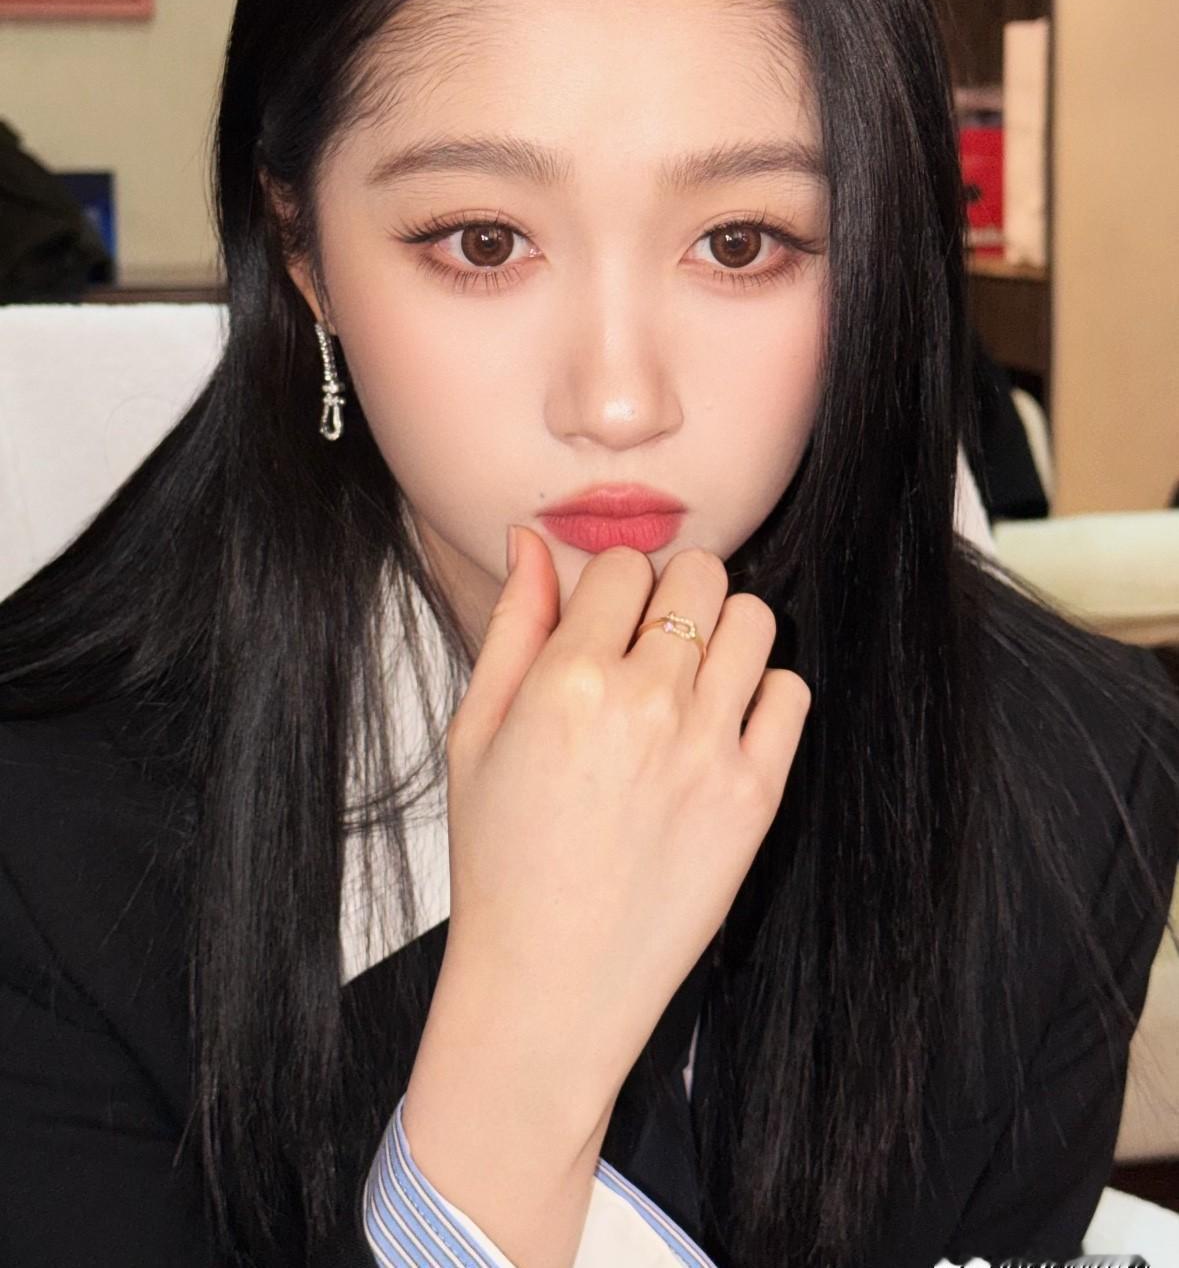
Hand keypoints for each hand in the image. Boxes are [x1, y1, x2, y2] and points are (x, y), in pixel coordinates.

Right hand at [433, 526, 809, 1116]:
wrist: (550, 984)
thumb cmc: (501, 863)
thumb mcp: (475, 735)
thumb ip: (512, 627)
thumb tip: (529, 540)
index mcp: (568, 681)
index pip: (625, 565)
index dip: (614, 584)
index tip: (607, 620)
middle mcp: (647, 704)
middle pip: (700, 574)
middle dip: (675, 590)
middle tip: (651, 640)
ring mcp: (709, 750)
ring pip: (755, 619)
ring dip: (724, 631)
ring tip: (690, 676)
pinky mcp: (755, 797)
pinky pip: (791, 693)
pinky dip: (764, 693)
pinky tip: (721, 724)